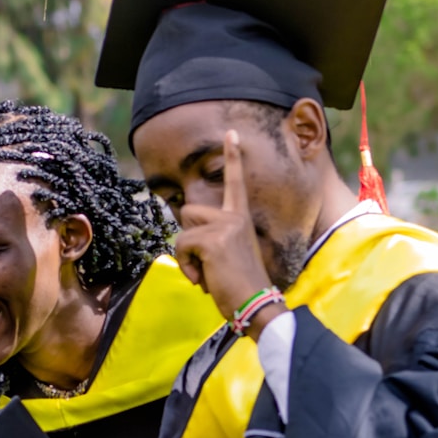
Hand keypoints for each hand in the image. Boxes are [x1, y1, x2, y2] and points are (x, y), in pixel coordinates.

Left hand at [173, 130, 274, 319]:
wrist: (256, 304)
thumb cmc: (240, 285)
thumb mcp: (228, 255)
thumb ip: (212, 239)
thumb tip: (187, 239)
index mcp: (240, 218)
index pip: (235, 182)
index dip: (232, 157)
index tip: (231, 133)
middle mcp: (234, 217)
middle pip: (188, 210)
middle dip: (187, 238)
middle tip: (206, 263)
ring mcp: (225, 226)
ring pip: (182, 230)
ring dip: (186, 255)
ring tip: (207, 272)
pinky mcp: (213, 241)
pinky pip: (181, 247)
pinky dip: (186, 267)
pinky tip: (204, 279)